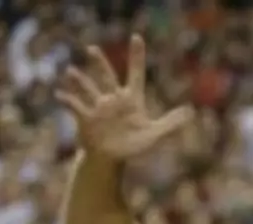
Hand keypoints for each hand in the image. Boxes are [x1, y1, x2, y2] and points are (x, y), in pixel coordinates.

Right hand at [55, 35, 191, 160]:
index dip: (137, 57)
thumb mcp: (155, 135)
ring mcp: (98, 108)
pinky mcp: (86, 118)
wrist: (111, 158)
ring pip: (88, 88)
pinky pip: (75, 106)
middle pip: (107, 76)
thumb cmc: (133, 146)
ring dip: (79, 80)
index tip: (137, 37)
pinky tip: (60, 95)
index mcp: (131, 100)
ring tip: (70, 71)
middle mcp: (113, 100)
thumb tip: (192, 111)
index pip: (135, 74)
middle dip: (100, 63)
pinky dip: (68, 100)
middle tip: (92, 48)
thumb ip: (171, 122)